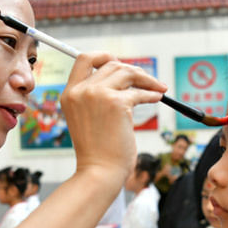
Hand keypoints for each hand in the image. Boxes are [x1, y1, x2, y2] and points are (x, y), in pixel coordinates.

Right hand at [62, 52, 165, 180]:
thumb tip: (124, 75)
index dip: (104, 56)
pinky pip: (140, 92)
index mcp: (69, 94)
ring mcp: (97, 95)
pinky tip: (157, 98)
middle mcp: (80, 91)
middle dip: (133, 70)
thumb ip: (95, 96)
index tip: (119, 63)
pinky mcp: (116, 103)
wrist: (99, 172)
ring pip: (127, 73)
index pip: (84, 59)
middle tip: (147, 81)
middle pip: (111, 64)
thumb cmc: (97, 151)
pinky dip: (152, 94)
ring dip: (146, 79)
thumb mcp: (86, 118)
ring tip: (157, 89)